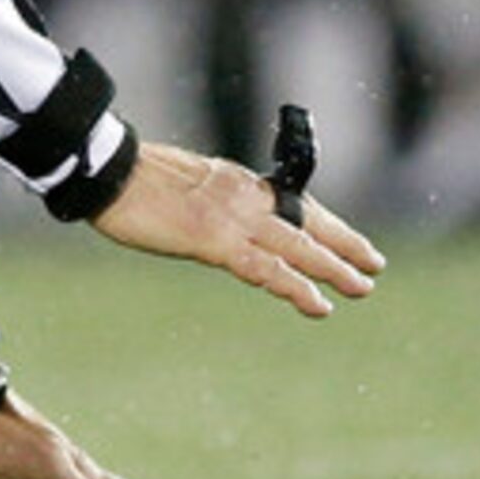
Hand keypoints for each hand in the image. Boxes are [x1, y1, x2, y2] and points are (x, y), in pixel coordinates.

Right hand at [91, 141, 385, 316]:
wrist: (107, 174)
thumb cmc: (129, 179)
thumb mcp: (180, 185)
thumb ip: (207, 203)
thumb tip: (214, 224)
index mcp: (236, 182)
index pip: (294, 204)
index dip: (328, 225)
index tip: (349, 241)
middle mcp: (244, 198)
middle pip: (307, 224)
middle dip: (344, 246)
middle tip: (373, 267)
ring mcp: (233, 220)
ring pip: (298, 247)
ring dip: (334, 269)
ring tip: (361, 288)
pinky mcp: (216, 242)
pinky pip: (268, 270)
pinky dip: (297, 288)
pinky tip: (318, 304)